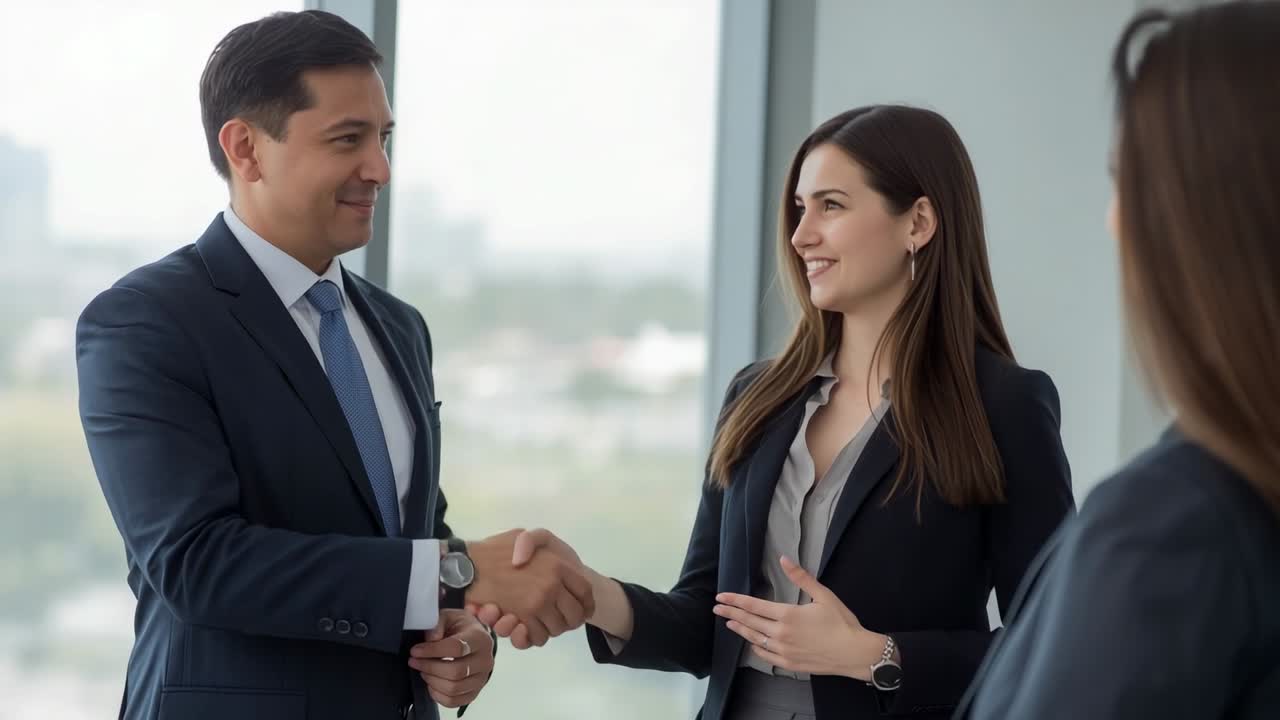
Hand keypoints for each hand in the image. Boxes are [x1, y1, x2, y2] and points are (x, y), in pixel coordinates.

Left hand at [408, 610, 494, 708]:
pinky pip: (453, 701)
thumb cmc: (459, 627)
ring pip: (454, 688)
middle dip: (429, 667)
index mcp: (480, 638)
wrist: (473, 638)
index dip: (432, 651)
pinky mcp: (474, 692)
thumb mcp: (448, 616)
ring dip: (432, 680)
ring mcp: (481, 678)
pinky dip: (437, 694)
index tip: (416, 650)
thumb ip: (437, 623)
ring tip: (423, 670)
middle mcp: (485, 660)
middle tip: (414, 661)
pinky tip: (431, 682)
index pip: (457, 648)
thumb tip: (431, 639)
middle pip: (455, 671)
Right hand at [464, 529, 593, 646]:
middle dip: (570, 621)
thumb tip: (537, 562)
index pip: (586, 592)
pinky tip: (524, 628)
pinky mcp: (522, 619)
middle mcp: (552, 586)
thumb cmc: (495, 549)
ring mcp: (538, 604)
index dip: (587, 603)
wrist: (468, 566)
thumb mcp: (521, 535)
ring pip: (557, 629)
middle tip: (560, 618)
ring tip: (539, 621)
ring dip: (550, 629)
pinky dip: (533, 637)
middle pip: (575, 615)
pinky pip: (538, 637)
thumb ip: (535, 542)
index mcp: (558, 566)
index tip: (584, 608)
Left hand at [713, 556, 887, 679]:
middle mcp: (780, 633)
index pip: (753, 606)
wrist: (855, 653)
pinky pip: (765, 655)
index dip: (735, 601)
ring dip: (740, 630)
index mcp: (787, 615)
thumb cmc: (841, 622)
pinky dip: (755, 647)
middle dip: (731, 614)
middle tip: (716, 609)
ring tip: (729, 623)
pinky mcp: (788, 663)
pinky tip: (751, 642)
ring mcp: (783, 650)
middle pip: (749, 622)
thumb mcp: (823, 595)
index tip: (721, 597)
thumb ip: (801, 577)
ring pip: (754, 639)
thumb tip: (783, 559)